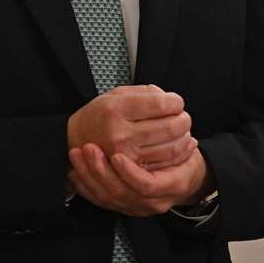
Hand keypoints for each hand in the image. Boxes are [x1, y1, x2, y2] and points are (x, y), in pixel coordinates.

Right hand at [67, 84, 195, 169]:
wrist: (79, 138)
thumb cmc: (101, 114)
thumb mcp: (115, 95)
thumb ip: (143, 93)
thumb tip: (172, 100)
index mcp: (115, 109)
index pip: (159, 104)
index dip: (175, 101)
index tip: (176, 101)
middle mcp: (119, 133)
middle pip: (169, 127)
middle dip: (184, 120)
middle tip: (184, 116)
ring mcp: (127, 154)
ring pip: (172, 147)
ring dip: (184, 136)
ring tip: (183, 130)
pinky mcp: (134, 169)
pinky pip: (167, 162)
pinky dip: (181, 152)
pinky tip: (182, 144)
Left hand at [67, 143, 208, 215]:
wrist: (183, 178)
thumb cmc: (182, 157)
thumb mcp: (186, 146)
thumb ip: (172, 133)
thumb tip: (165, 106)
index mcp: (172, 185)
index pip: (147, 186)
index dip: (130, 172)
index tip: (117, 155)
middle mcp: (153, 201)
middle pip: (121, 193)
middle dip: (101, 171)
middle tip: (89, 148)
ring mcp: (136, 206)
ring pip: (106, 198)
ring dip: (89, 174)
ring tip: (77, 153)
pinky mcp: (121, 206)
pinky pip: (98, 201)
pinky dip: (84, 185)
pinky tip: (73, 170)